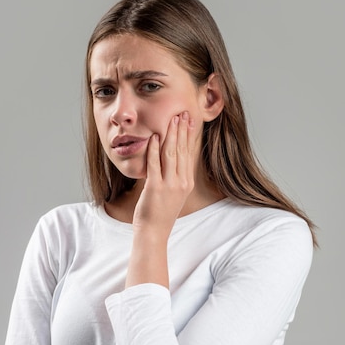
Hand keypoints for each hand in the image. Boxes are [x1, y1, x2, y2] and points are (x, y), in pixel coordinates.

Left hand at [132, 111, 196, 239]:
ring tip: (172, 119)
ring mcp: (169, 185)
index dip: (189, 136)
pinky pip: (155, 164)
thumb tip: (172, 160)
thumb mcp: (173, 193)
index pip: (189, 153)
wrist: (154, 232)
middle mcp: (181, 182)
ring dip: (171, 135)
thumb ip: (174, 176)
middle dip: (182, 130)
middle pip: (182, 150)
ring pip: (171, 154)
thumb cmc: (160, 212)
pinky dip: (154, 149)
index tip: (190, 121)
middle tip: (183, 113)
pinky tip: (154, 137)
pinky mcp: (155, 188)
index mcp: (187, 182)